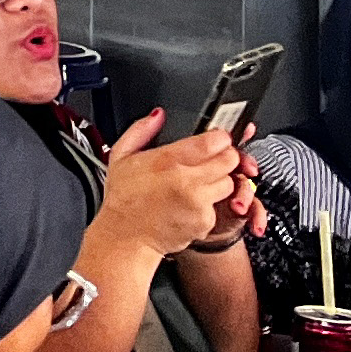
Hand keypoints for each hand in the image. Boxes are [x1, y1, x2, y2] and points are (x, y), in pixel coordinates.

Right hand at [96, 112, 245, 261]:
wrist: (126, 237)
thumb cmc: (124, 199)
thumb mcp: (121, 156)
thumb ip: (141, 130)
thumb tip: (158, 115)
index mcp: (167, 160)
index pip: (214, 141)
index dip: (219, 138)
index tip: (215, 140)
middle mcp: (187, 180)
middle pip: (229, 160)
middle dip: (225, 157)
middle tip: (214, 160)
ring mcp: (199, 202)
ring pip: (229, 183)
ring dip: (219, 181)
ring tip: (197, 184)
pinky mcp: (206, 220)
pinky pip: (219, 206)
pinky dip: (209, 204)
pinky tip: (189, 204)